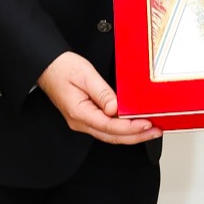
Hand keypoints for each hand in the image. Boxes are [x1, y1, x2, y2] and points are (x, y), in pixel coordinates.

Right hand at [37, 50, 159, 144]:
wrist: (48, 66)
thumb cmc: (62, 68)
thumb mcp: (85, 76)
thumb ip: (102, 93)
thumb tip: (117, 109)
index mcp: (79, 113)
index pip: (109, 126)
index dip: (130, 128)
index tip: (146, 124)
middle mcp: (80, 122)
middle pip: (112, 136)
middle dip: (136, 136)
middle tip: (155, 132)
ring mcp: (83, 122)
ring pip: (111, 135)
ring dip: (132, 135)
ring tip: (150, 131)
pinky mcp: (87, 117)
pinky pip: (107, 128)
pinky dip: (123, 129)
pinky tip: (134, 125)